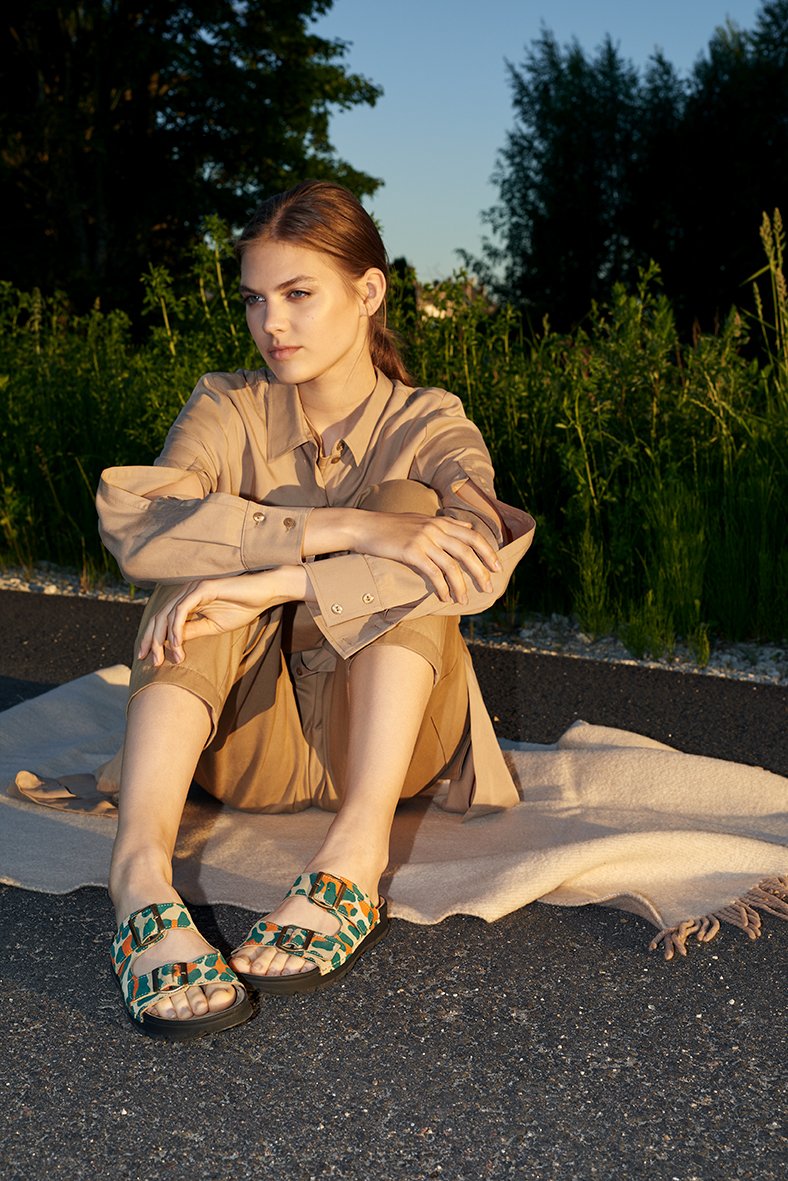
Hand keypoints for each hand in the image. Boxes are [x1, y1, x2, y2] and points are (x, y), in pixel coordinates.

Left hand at [138, 569, 305, 665]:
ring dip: (165, 639)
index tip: (147, 658)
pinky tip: (178, 644)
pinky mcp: (201, 588)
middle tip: (152, 661)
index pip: (162, 620)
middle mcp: (185, 592)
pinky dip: (177, 628)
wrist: (264, 594)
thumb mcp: (212, 626)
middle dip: (152, 641)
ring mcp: (192, 588)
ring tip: (166, 658)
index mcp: (187, 600)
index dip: (151, 638)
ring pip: (167, 615)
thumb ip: (192, 631)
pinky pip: (182, 610)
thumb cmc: (242, 608)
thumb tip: (172, 644)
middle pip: (159, 617)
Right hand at [351, 511, 500, 603]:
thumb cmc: (391, 526)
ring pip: (452, 566)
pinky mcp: (411, 552)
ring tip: (464, 600)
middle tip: (488, 588)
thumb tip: (469, 528)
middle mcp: (435, 529)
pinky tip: (444, 597)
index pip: (473, 537)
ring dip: (461, 585)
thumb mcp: (422, 519)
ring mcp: (424, 540)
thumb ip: (446, 524)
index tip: (497, 567)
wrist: (364, 527)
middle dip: (481, 571)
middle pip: (467, 552)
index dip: (488, 552)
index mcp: (440, 522)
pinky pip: (433, 573)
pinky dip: (442, 587)